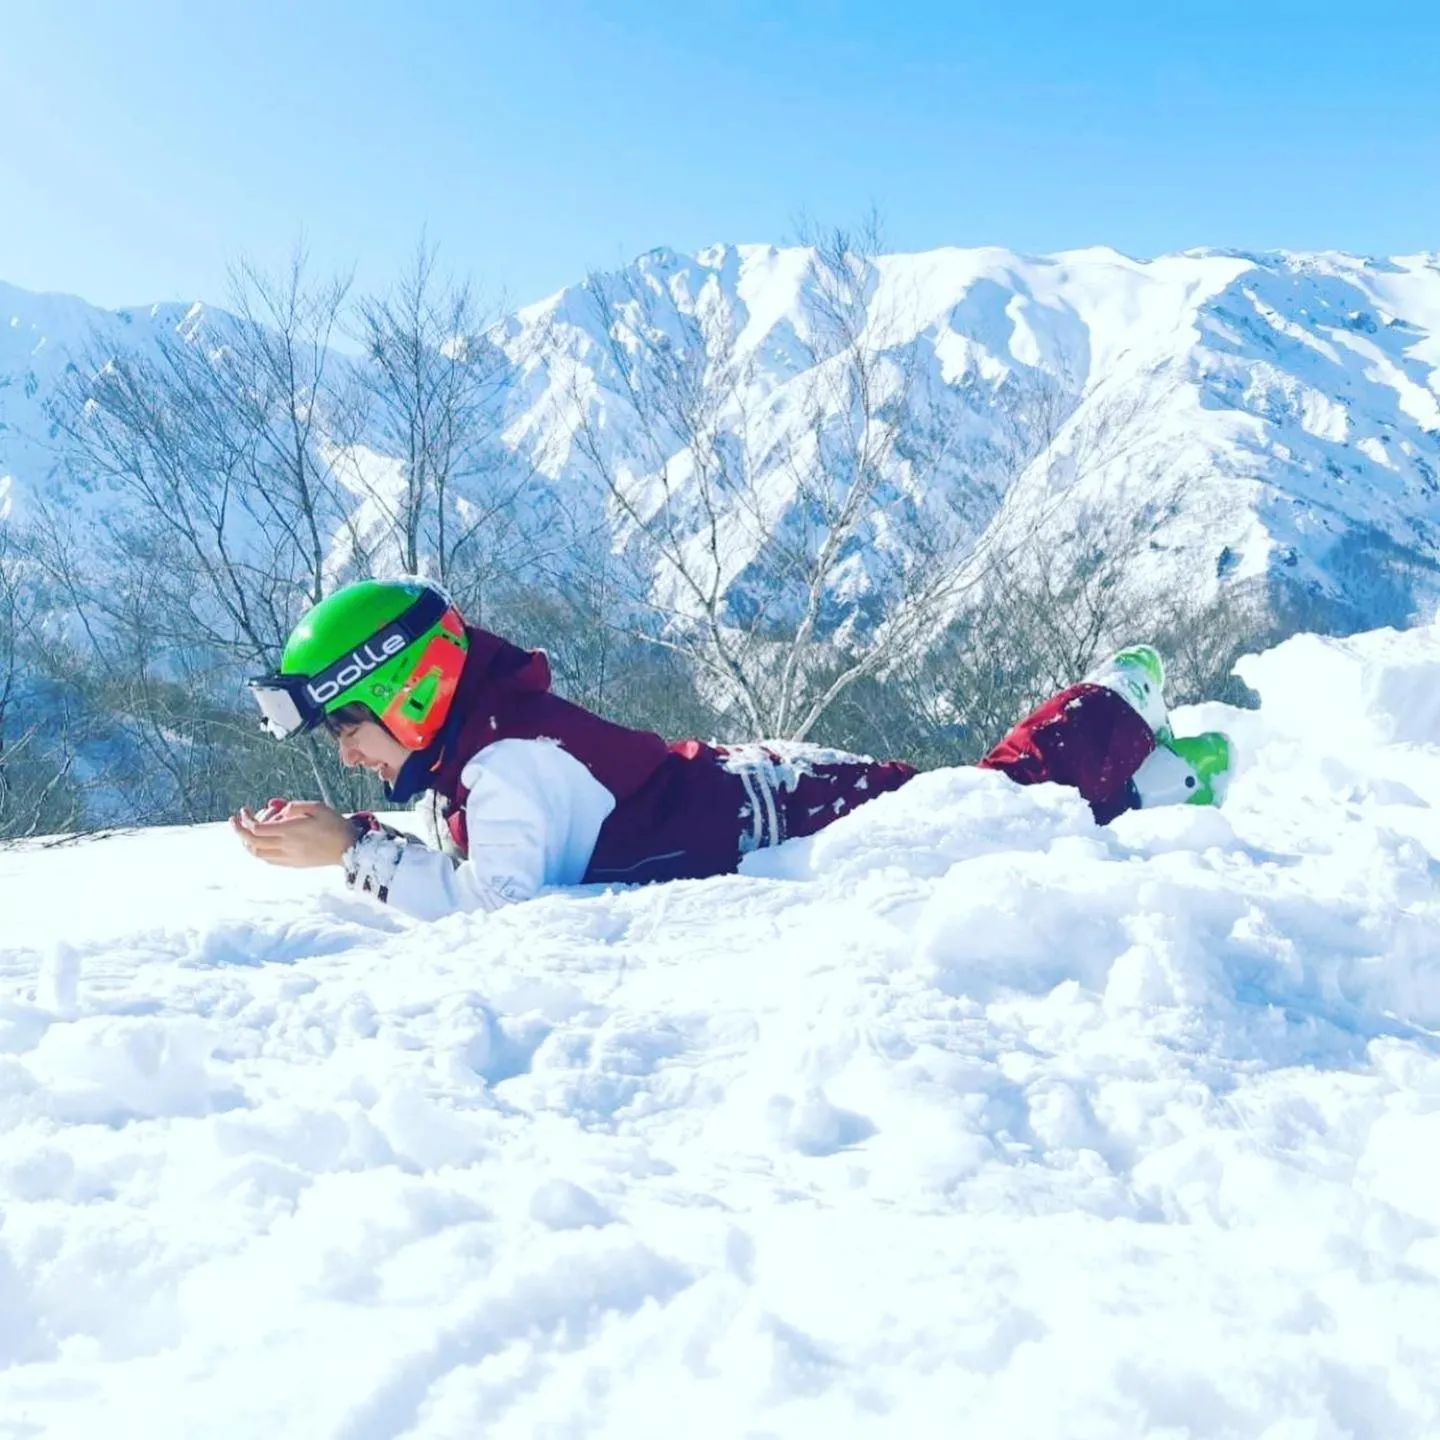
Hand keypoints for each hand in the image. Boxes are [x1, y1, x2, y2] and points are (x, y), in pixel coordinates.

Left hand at [230, 799, 354, 868]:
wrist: (349, 848)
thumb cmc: (335, 824)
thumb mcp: (318, 807)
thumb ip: (295, 806)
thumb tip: (280, 809)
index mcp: (292, 831)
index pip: (257, 829)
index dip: (246, 819)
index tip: (245, 809)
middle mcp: (287, 846)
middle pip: (252, 843)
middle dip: (239, 831)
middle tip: (235, 820)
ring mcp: (288, 857)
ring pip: (257, 853)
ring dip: (246, 843)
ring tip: (245, 831)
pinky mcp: (292, 864)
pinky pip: (268, 859)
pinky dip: (258, 850)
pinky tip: (261, 842)